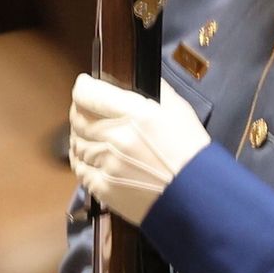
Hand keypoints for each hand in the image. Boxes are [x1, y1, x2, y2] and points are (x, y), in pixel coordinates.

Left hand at [64, 72, 205, 222]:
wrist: (196, 195)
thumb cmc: (191, 152)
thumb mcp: (178, 109)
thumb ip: (155, 90)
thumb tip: (138, 77)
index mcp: (134, 115)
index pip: (88, 94)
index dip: (82, 87)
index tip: (84, 85)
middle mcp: (116, 138)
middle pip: (78, 119)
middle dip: (79, 110)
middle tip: (85, 109)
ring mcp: (108, 165)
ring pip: (76, 144)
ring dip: (79, 136)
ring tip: (88, 134)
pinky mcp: (105, 188)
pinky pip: (80, 171)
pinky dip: (81, 161)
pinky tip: (89, 158)